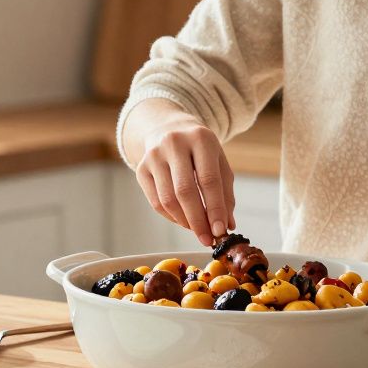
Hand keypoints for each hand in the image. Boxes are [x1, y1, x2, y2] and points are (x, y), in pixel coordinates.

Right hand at [126, 99, 235, 246]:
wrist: (168, 128)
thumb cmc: (199, 151)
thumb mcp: (218, 163)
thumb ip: (225, 193)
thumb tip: (226, 225)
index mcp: (200, 138)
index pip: (208, 179)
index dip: (215, 208)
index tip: (221, 230)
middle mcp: (174, 143)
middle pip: (185, 191)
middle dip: (198, 221)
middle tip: (207, 239)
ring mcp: (154, 155)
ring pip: (168, 199)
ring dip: (184, 222)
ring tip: (197, 230)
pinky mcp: (141, 168)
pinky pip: (156, 202)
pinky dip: (171, 217)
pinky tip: (183, 220)